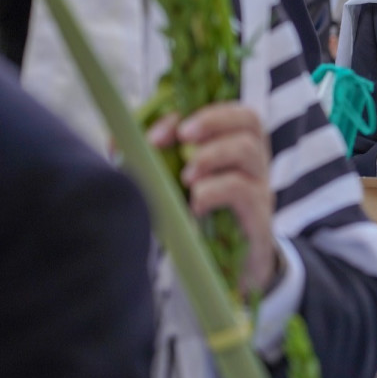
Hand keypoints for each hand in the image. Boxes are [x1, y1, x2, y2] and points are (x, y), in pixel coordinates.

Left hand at [148, 103, 278, 293]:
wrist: (228, 267)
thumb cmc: (199, 215)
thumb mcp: (176, 182)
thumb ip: (154, 158)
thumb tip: (116, 142)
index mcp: (235, 142)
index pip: (226, 110)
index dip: (194, 113)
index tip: (158, 134)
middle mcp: (254, 158)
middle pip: (249, 119)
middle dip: (212, 121)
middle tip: (182, 138)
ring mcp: (260, 184)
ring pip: (248, 150)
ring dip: (212, 156)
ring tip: (187, 177)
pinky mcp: (259, 214)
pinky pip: (244, 190)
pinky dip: (214, 191)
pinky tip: (196, 205)